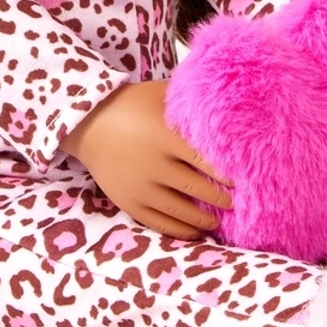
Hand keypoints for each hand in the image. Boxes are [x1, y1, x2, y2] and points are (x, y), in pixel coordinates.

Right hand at [60, 78, 235, 239]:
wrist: (87, 123)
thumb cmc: (129, 104)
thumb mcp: (158, 94)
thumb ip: (186, 99)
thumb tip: (220, 94)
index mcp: (164, 136)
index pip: (203, 159)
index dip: (224, 173)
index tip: (238, 180)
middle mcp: (153, 165)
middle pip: (195, 188)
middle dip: (219, 198)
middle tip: (234, 203)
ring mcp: (140, 187)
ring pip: (179, 210)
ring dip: (203, 219)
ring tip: (217, 221)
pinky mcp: (128, 202)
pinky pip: (158, 222)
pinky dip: (179, 230)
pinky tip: (194, 232)